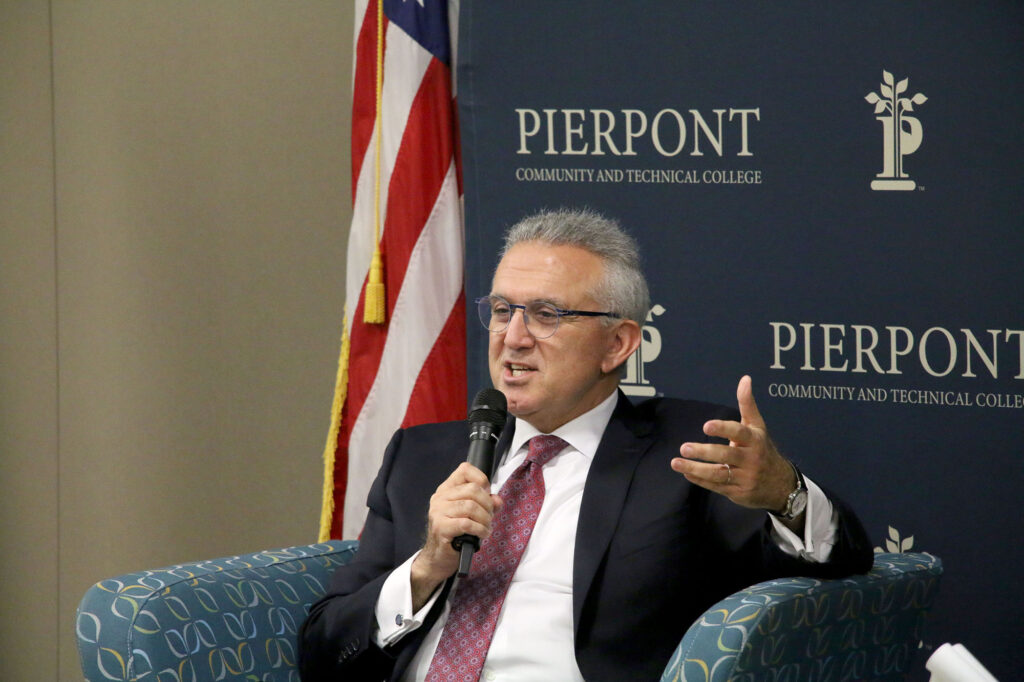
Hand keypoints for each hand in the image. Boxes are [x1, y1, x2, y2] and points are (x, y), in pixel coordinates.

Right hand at [410, 463, 502, 607]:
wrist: (438, 558)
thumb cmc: (455, 534)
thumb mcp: (472, 515)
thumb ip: (486, 504)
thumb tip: (497, 500)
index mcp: (446, 490)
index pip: (465, 469)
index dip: (482, 479)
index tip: (487, 494)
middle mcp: (440, 497)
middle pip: (473, 489)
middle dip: (487, 505)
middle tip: (489, 517)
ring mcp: (438, 512)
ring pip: (471, 506)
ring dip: (485, 519)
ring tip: (486, 528)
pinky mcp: (440, 527)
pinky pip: (467, 523)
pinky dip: (480, 529)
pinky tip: (481, 534)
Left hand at [671, 376, 795, 512]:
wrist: (781, 485)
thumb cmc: (763, 450)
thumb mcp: (758, 427)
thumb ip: (747, 404)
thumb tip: (745, 378)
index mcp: (755, 440)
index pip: (739, 433)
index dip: (723, 429)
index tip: (706, 426)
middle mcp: (751, 459)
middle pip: (726, 455)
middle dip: (704, 452)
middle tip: (684, 447)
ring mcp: (744, 477)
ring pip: (718, 474)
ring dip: (696, 468)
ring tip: (676, 462)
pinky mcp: (737, 492)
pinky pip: (716, 486)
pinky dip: (700, 480)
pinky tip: (686, 473)